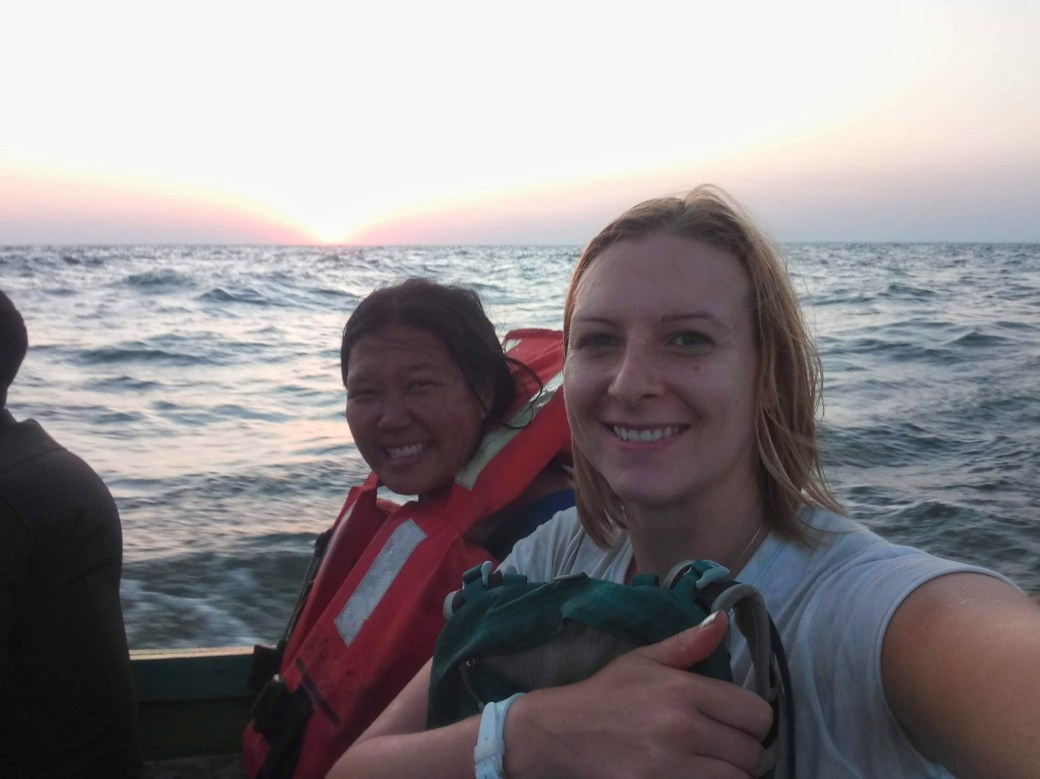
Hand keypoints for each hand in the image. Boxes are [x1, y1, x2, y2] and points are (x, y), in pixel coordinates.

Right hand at [504, 611, 772, 778]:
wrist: (560, 734)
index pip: (757, 714)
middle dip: (742, 751)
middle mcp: (682, 729)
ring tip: (709, 764)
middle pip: (752, 753)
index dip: (753, 720)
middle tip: (721, 746)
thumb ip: (688, 644)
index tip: (737, 722)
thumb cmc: (606, 694)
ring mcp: (671, 768)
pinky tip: (694, 773)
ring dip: (728, 773)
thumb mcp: (643, 660)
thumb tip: (722, 619)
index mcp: (682, 690)